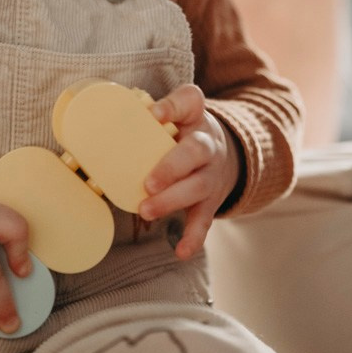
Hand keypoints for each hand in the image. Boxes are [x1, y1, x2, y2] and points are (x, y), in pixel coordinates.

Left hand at [138, 84, 240, 259]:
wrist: (227, 153)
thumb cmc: (189, 131)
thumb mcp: (180, 111)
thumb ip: (156, 111)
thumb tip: (124, 114)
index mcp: (196, 116)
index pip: (189, 101)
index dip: (172, 107)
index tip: (153, 114)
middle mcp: (208, 145)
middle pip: (195, 152)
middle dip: (171, 168)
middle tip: (147, 183)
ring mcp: (211, 174)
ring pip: (197, 187)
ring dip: (171, 200)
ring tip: (146, 210)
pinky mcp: (210, 201)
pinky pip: (204, 220)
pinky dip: (194, 237)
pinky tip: (181, 251)